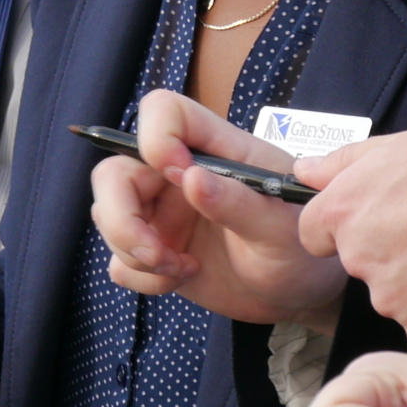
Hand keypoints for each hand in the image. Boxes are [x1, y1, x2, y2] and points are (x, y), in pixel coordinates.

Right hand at [87, 91, 350, 325]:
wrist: (299, 295)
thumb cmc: (299, 249)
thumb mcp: (281, 227)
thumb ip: (239, 202)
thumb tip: (192, 178)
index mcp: (214, 150)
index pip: (162, 111)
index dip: (155, 136)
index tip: (179, 177)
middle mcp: (177, 174)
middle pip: (114, 171)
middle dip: (122, 218)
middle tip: (156, 253)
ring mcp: (161, 212)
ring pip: (106, 215)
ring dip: (135, 252)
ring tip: (180, 269)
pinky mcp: (153, 250)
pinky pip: (119, 260)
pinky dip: (142, 277)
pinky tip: (180, 278)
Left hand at [294, 128, 406, 350]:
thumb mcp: (402, 145)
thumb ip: (343, 162)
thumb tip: (304, 170)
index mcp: (344, 212)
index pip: (314, 232)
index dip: (343, 224)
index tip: (376, 218)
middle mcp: (358, 260)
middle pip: (358, 263)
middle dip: (384, 250)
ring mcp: (390, 299)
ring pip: (392, 294)